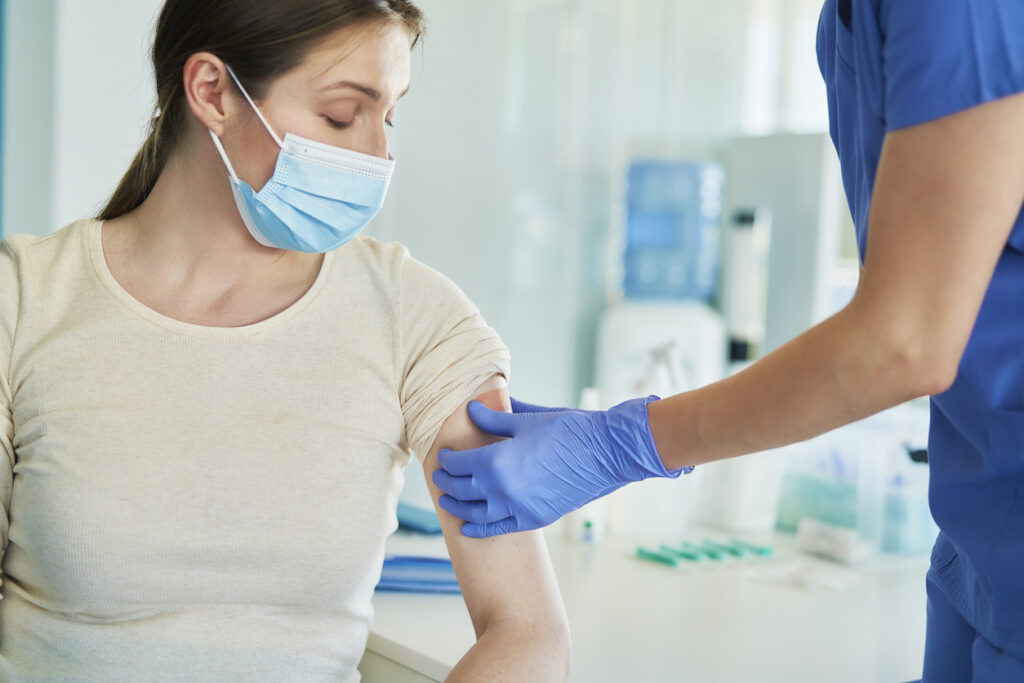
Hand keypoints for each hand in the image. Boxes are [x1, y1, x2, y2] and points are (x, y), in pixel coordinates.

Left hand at [432, 395, 690, 536]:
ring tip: (448, 501)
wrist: (607, 454)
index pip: (459, 463)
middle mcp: (502, 489)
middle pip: (462, 489)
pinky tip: (467, 527)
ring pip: (475, 513)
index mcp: (497, 461)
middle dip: (447, 482)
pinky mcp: (534, 519)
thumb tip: (471, 409)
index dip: (448, 459)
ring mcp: (517, 508)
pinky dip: (479, 529)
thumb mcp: (527, 420)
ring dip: (457, 507)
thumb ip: (494, 419)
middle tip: (439, 476)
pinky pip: (498, 528)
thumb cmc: (570, 430)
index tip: (444, 455)